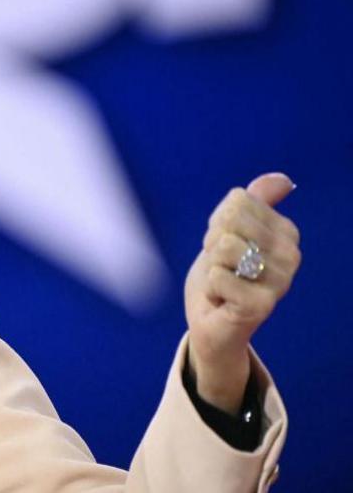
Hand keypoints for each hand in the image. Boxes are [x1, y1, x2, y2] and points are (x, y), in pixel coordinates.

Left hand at [183, 172, 300, 413]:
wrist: (211, 322)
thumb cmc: (221, 273)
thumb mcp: (231, 230)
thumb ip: (255, 202)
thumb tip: (284, 180)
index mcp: (286, 233)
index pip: (238, 201)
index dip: (218, 222)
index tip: (225, 245)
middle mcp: (291, 255)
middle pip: (229, 221)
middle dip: (213, 243)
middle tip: (221, 265)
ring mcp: (280, 281)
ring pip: (224, 246)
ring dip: (211, 265)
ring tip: (221, 281)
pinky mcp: (261, 305)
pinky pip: (218, 276)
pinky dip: (210, 287)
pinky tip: (221, 299)